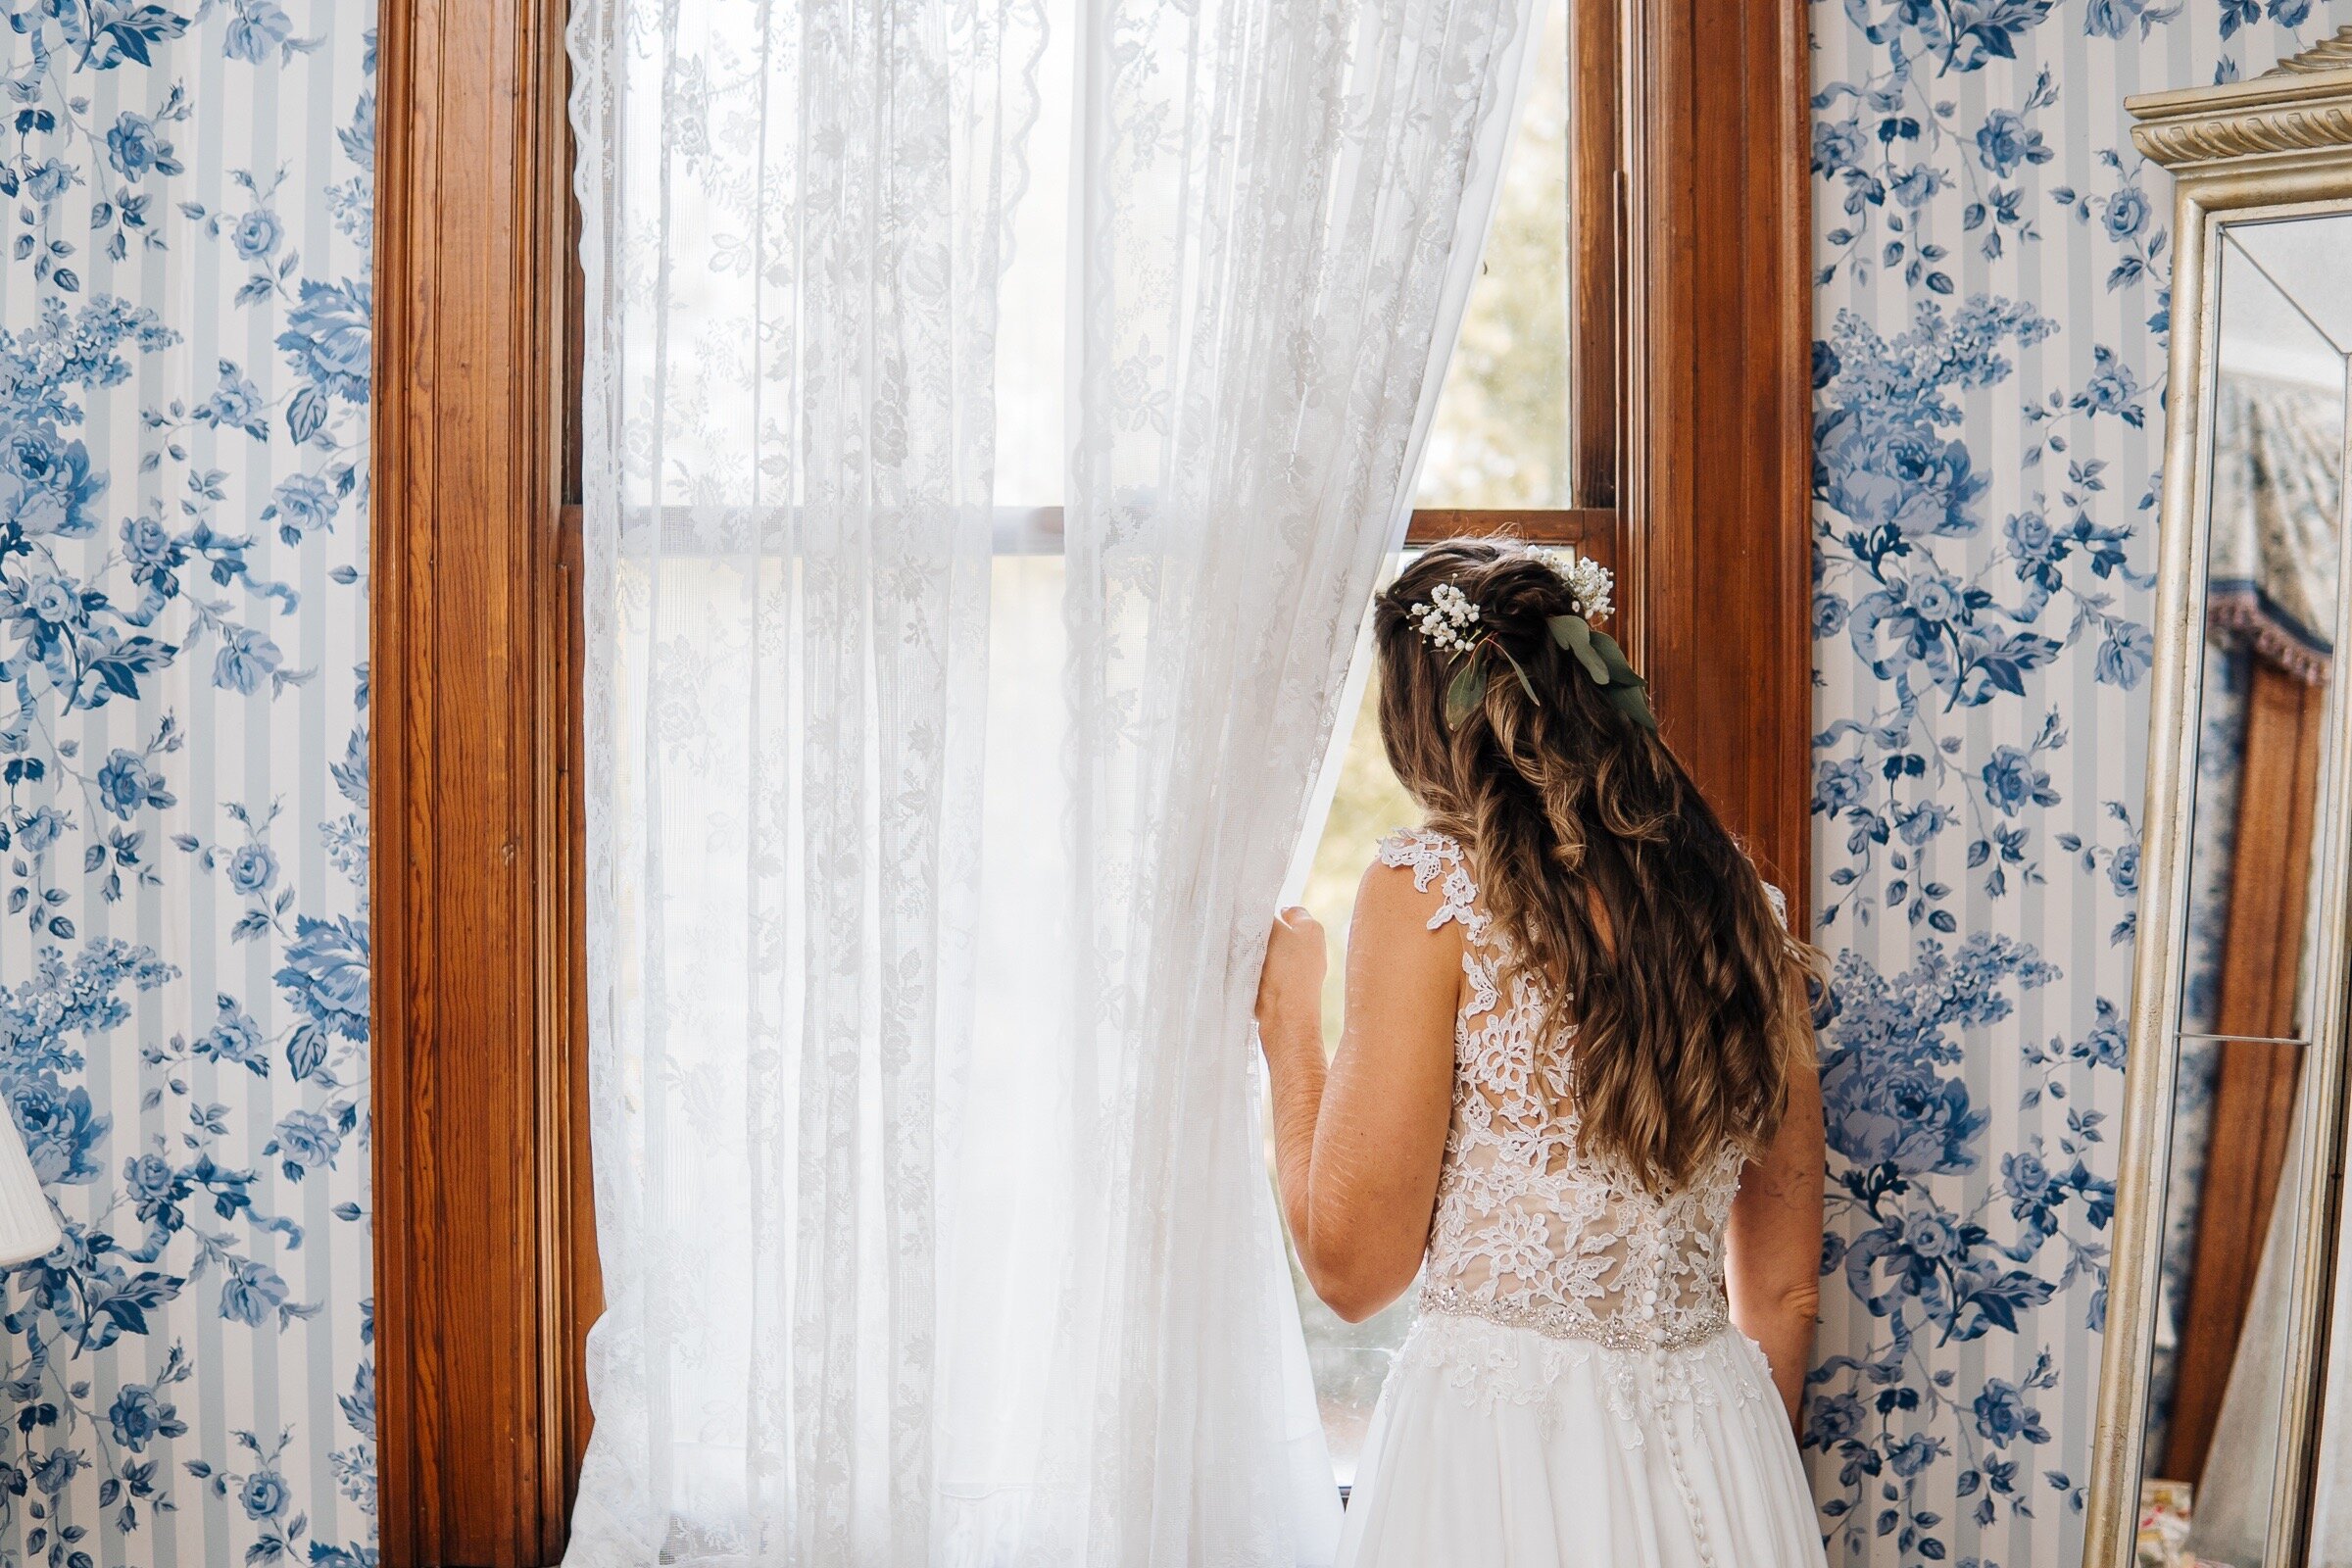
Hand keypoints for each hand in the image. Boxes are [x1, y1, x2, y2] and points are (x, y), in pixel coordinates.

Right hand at [1255, 906, 1327, 1047]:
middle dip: (1264, 932)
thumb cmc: (1284, 967)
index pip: (1294, 911)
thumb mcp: (1272, 931)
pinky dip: (1260, 970)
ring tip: (1242, 952)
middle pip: (1283, 932)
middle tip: (1244, 932)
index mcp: (1313, 929)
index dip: (1276, 909)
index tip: (1256, 912)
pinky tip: (1247, 971)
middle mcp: (1312, 948)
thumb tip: (1254, 913)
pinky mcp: (1289, 988)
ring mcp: (1302, 971)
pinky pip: (1271, 971)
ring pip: (1274, 953)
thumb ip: (1263, 918)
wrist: (1286, 1013)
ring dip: (1260, 953)